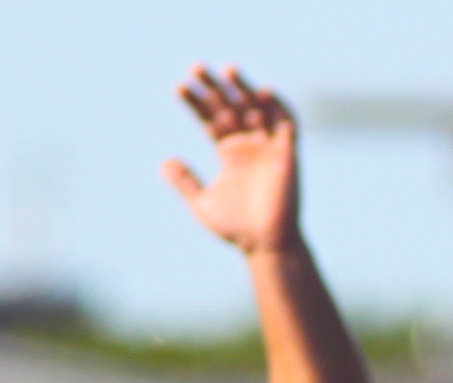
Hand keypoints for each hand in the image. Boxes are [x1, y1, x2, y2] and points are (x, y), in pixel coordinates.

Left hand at [164, 65, 301, 256]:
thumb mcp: (203, 202)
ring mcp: (269, 147)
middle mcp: (249, 145)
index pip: (210, 119)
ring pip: (257, 108)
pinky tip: (262, 92)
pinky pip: (286, 123)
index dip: (196, 103)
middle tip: (196, 68)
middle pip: (231, 107)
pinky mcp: (288, 154)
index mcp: (230, 153)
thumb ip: (185, 182)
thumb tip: (165, 162)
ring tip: (227, 71)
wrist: (266, 245)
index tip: (179, 88)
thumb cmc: (237, 228)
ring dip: (244, 89)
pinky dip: (278, 107)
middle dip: (215, 88)